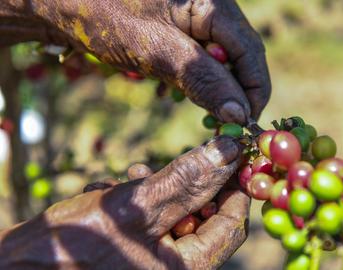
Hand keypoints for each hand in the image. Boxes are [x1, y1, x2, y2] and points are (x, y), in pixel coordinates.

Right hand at [0, 136, 249, 268]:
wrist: (16, 268)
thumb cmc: (73, 245)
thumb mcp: (136, 205)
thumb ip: (186, 180)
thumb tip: (228, 152)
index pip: (231, 226)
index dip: (235, 187)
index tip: (233, 153)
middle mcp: (175, 269)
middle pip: (204, 218)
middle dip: (190, 186)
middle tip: (177, 160)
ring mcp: (153, 261)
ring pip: (175, 215)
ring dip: (159, 189)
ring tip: (134, 176)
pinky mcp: (133, 251)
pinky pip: (151, 220)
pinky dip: (138, 201)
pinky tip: (112, 194)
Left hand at [32, 0, 270, 122]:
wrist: (60, 2)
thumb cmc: (104, 17)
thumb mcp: (156, 51)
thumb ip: (203, 79)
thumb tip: (240, 113)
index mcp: (212, 3)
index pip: (251, 52)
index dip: (255, 90)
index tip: (246, 125)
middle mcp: (211, 6)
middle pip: (242, 55)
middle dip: (239, 92)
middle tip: (229, 125)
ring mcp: (197, 16)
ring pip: (224, 58)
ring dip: (221, 88)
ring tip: (213, 115)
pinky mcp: (182, 27)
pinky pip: (204, 55)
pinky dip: (203, 79)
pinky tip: (192, 93)